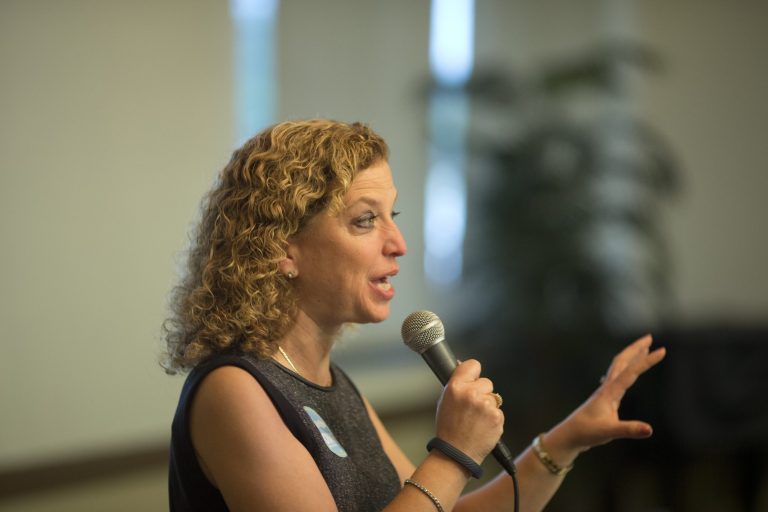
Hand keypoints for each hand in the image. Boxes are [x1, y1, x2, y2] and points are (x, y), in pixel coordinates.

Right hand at [435, 359, 504, 463]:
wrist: (456, 453)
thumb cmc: (449, 428)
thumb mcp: (444, 401)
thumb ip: (457, 385)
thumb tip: (465, 369)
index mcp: (455, 387)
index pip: (473, 365)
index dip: (474, 373)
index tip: (474, 379)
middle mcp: (471, 393)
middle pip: (487, 382)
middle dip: (482, 392)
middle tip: (472, 408)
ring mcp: (485, 405)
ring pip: (494, 397)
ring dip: (488, 406)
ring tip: (476, 420)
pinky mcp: (496, 417)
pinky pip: (498, 411)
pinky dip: (493, 419)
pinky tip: (482, 427)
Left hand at [551, 335, 665, 455]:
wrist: (570, 435)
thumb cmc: (587, 432)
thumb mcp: (609, 432)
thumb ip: (629, 430)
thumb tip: (650, 429)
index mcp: (610, 392)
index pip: (631, 372)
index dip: (647, 361)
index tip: (662, 350)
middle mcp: (607, 387)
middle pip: (622, 361)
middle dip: (636, 348)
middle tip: (650, 337)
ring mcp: (605, 391)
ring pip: (619, 367)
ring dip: (631, 355)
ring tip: (644, 348)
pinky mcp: (605, 398)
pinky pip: (617, 376)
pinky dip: (625, 368)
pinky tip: (627, 371)